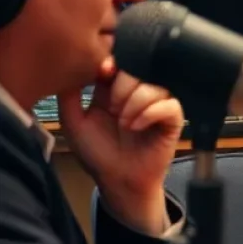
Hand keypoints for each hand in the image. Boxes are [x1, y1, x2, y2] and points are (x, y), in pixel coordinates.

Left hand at [58, 57, 182, 234]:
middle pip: (139, 69)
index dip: (113, 62)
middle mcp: (138, 94)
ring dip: (136, 103)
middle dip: (122, 87)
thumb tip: (74, 66)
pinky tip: (137, 127)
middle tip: (112, 109)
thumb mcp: (73, 121)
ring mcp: (157, 106)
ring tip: (124, 123)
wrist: (118, 181)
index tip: (103, 71)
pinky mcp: (172, 120)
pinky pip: (170, 105)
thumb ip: (69, 94)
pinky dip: (151, 113)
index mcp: (114, 90)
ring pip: (155, 86)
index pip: (119, 62)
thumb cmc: (97, 154)